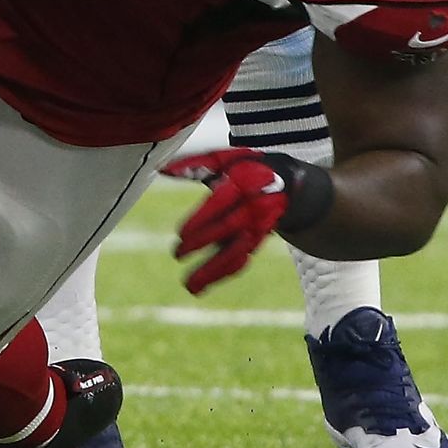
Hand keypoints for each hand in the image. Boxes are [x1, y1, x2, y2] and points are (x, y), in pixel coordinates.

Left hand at [162, 148, 332, 294]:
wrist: (286, 182)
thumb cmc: (245, 168)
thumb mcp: (223, 161)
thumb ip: (195, 165)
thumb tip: (161, 169)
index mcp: (245, 182)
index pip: (221, 203)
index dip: (201, 219)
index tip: (180, 234)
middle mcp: (255, 206)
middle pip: (228, 228)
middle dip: (202, 243)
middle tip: (177, 254)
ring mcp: (259, 226)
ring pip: (237, 251)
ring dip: (214, 270)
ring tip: (190, 286)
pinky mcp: (259, 240)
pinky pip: (242, 259)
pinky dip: (225, 272)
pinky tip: (206, 283)